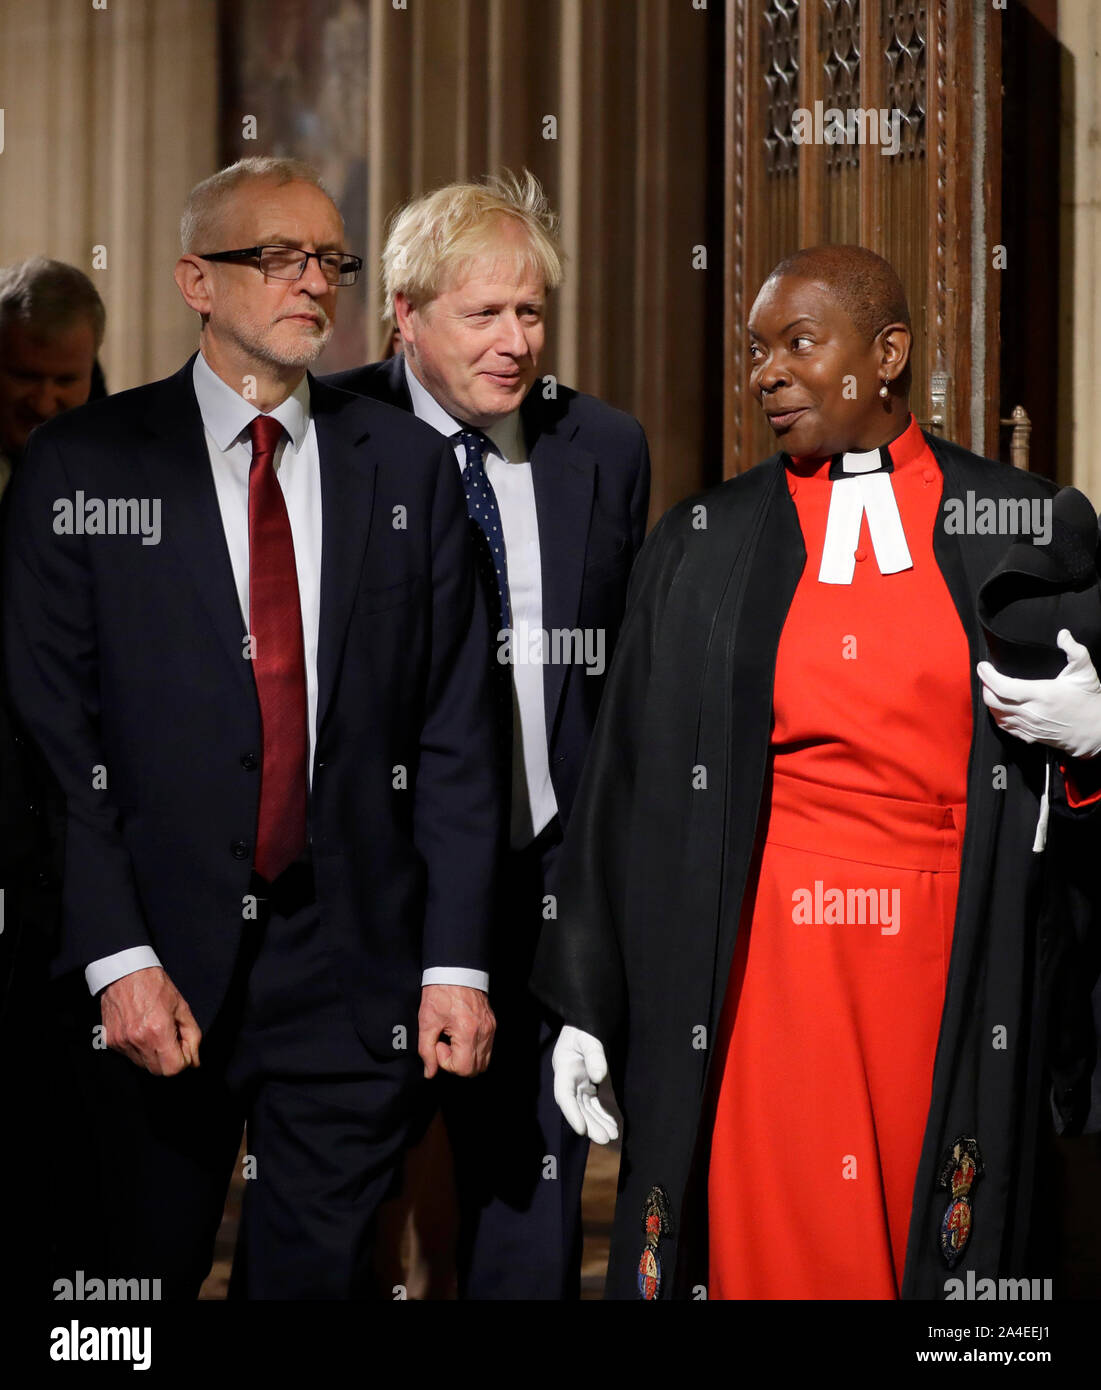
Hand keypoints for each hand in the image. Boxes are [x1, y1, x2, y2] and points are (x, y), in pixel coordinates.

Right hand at [100, 966, 201, 1075]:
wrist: (125, 972)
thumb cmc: (155, 985)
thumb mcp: (182, 1007)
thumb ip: (192, 1035)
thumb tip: (195, 1060)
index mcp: (158, 1030)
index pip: (173, 1069)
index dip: (183, 1061)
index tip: (183, 1048)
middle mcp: (138, 1039)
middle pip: (158, 1071)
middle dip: (169, 1060)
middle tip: (171, 1039)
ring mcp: (122, 1042)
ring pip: (143, 1065)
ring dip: (153, 1055)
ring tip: (155, 1032)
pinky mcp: (110, 1041)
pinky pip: (128, 1056)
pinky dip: (138, 1049)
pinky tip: (141, 1030)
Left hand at [418, 984, 494, 1078]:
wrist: (455, 971)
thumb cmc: (440, 993)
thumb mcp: (427, 1022)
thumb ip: (426, 1051)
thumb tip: (430, 1072)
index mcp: (467, 1032)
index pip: (463, 1068)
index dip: (446, 1062)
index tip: (439, 1045)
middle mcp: (484, 1032)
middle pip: (475, 1069)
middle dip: (457, 1063)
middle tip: (445, 1044)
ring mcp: (490, 1029)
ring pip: (483, 1061)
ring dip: (466, 1057)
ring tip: (453, 1040)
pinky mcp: (492, 1024)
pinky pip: (487, 1048)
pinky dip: (473, 1049)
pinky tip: (461, 1035)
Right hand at [552, 1025, 618, 1143]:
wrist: (586, 1018)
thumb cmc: (585, 1025)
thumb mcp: (588, 1036)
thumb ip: (595, 1054)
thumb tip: (599, 1076)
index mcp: (564, 1067)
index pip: (564, 1095)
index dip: (572, 1113)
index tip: (582, 1130)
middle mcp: (569, 1078)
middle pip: (576, 1107)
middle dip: (589, 1124)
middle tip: (604, 1139)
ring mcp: (578, 1082)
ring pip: (586, 1108)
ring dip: (597, 1123)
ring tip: (611, 1136)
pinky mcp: (587, 1084)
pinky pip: (593, 1103)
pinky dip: (601, 1115)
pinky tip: (612, 1126)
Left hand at [978, 629, 1100, 759]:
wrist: (1096, 730)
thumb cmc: (1088, 699)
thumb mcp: (1085, 672)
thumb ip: (1075, 651)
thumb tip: (1063, 634)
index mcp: (1042, 695)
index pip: (1004, 688)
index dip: (988, 676)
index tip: (983, 665)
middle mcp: (1032, 713)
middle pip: (993, 701)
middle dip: (985, 686)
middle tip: (987, 675)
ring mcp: (1029, 726)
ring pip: (996, 715)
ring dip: (990, 701)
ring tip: (992, 688)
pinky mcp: (1029, 736)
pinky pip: (1005, 727)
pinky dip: (997, 715)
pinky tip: (1000, 706)